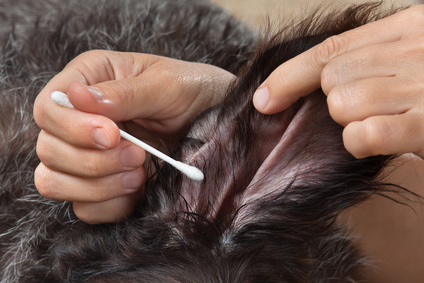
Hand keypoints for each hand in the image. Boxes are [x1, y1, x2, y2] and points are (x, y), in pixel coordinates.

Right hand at [34, 50, 234, 223]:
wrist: (222, 124)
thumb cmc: (196, 91)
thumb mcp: (168, 85)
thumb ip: (124, 93)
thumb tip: (76, 97)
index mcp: (90, 82)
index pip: (48, 108)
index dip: (72, 127)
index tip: (113, 134)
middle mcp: (82, 119)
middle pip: (48, 149)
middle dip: (92, 160)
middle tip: (138, 155)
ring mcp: (91, 155)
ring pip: (55, 182)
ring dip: (97, 184)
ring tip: (140, 172)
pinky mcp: (105, 185)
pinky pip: (84, 208)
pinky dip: (108, 204)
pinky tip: (138, 189)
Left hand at [253, 5, 423, 158]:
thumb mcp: (414, 54)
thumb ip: (373, 55)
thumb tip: (320, 77)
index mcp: (407, 26)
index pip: (330, 49)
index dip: (289, 76)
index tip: (264, 99)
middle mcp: (413, 49)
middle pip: (331, 77)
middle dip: (334, 103)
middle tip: (366, 113)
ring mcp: (422, 86)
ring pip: (342, 103)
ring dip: (350, 123)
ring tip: (381, 123)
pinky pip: (365, 133)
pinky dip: (359, 142)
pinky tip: (374, 143)